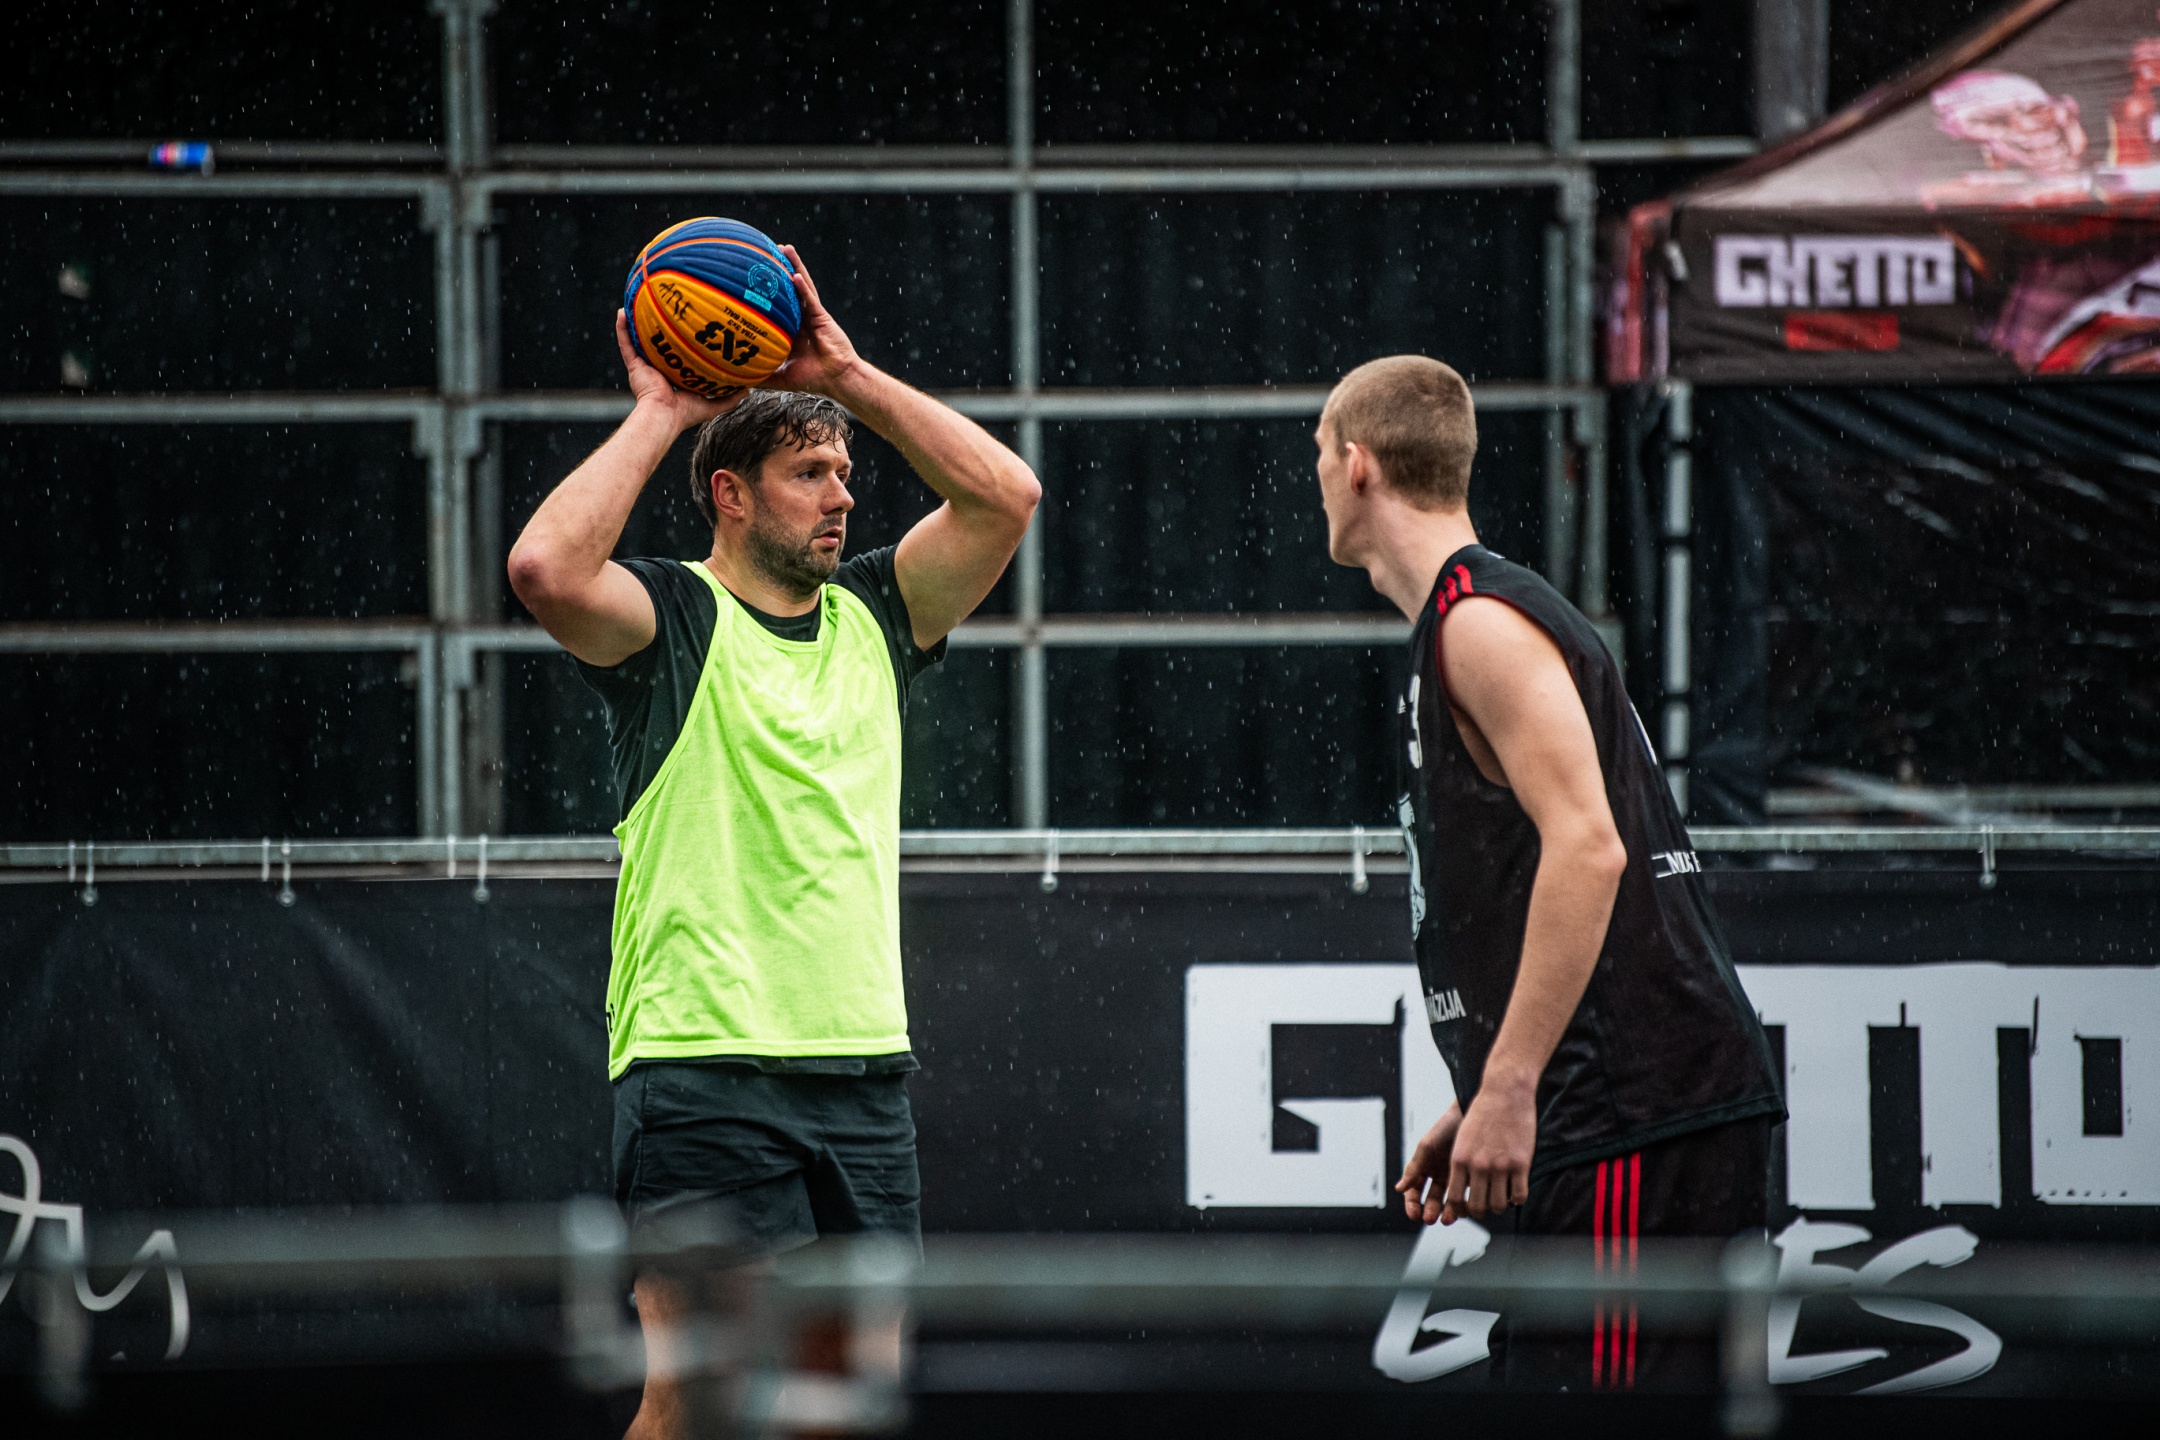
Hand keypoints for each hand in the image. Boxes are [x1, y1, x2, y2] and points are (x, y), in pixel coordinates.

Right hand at [615, 310, 735, 432]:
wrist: (663, 417)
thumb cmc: (685, 414)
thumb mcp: (712, 404)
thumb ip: (729, 398)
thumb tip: (749, 390)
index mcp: (674, 378)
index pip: (678, 357)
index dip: (683, 344)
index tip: (690, 329)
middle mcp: (658, 370)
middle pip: (659, 345)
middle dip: (661, 330)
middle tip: (666, 310)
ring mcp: (644, 367)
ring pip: (640, 340)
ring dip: (638, 323)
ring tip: (639, 303)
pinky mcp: (634, 366)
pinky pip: (626, 343)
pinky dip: (622, 328)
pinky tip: (622, 312)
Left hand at [764, 244, 862, 397]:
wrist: (836, 380)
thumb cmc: (812, 378)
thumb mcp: (780, 376)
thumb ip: (762, 374)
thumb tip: (738, 380)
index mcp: (791, 328)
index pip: (777, 304)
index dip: (768, 288)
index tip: (752, 274)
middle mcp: (801, 317)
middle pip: (789, 287)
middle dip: (780, 268)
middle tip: (767, 250)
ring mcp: (812, 314)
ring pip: (801, 285)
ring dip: (794, 266)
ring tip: (785, 248)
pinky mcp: (822, 317)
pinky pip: (811, 299)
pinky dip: (803, 287)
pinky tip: (795, 275)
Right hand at [1395, 1104, 1461, 1224]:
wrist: (1472, 1114)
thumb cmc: (1446, 1127)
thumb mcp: (1427, 1147)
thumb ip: (1414, 1168)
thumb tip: (1399, 1189)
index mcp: (1423, 1168)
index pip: (1414, 1192)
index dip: (1412, 1204)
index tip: (1414, 1214)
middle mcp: (1438, 1175)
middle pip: (1431, 1200)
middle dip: (1429, 1211)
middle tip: (1430, 1218)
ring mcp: (1455, 1177)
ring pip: (1449, 1202)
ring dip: (1446, 1212)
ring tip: (1448, 1218)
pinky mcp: (1472, 1178)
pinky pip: (1467, 1196)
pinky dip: (1464, 1205)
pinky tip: (1464, 1209)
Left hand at [1440, 1079, 1535, 1223]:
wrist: (1505, 1092)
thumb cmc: (1483, 1113)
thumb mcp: (1463, 1138)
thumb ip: (1461, 1162)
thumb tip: (1462, 1187)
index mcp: (1459, 1159)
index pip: (1456, 1199)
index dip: (1462, 1208)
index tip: (1468, 1205)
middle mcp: (1478, 1166)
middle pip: (1478, 1207)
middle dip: (1482, 1211)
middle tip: (1487, 1205)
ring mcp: (1500, 1166)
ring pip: (1499, 1205)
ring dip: (1501, 1205)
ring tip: (1503, 1197)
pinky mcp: (1520, 1164)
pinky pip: (1519, 1196)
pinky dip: (1518, 1198)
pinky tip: (1517, 1190)